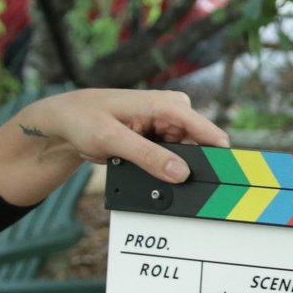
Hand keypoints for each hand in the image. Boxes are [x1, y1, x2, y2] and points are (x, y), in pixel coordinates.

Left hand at [19, 88, 228, 182]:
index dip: (217, 153)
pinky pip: (171, 159)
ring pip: (186, 155)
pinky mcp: (158, 139)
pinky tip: (152, 174)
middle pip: (198, 145)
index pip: (204, 129)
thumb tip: (180, 174)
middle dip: (192, 166)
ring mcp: (165, 126)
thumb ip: (148, 156)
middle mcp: (171, 113)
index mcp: (165, 104)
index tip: (226, 177)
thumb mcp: (112, 139)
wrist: (66, 121)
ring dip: (175, 170)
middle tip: (181, 188)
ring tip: (153, 176)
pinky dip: (165, 169)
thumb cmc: (84, 119)